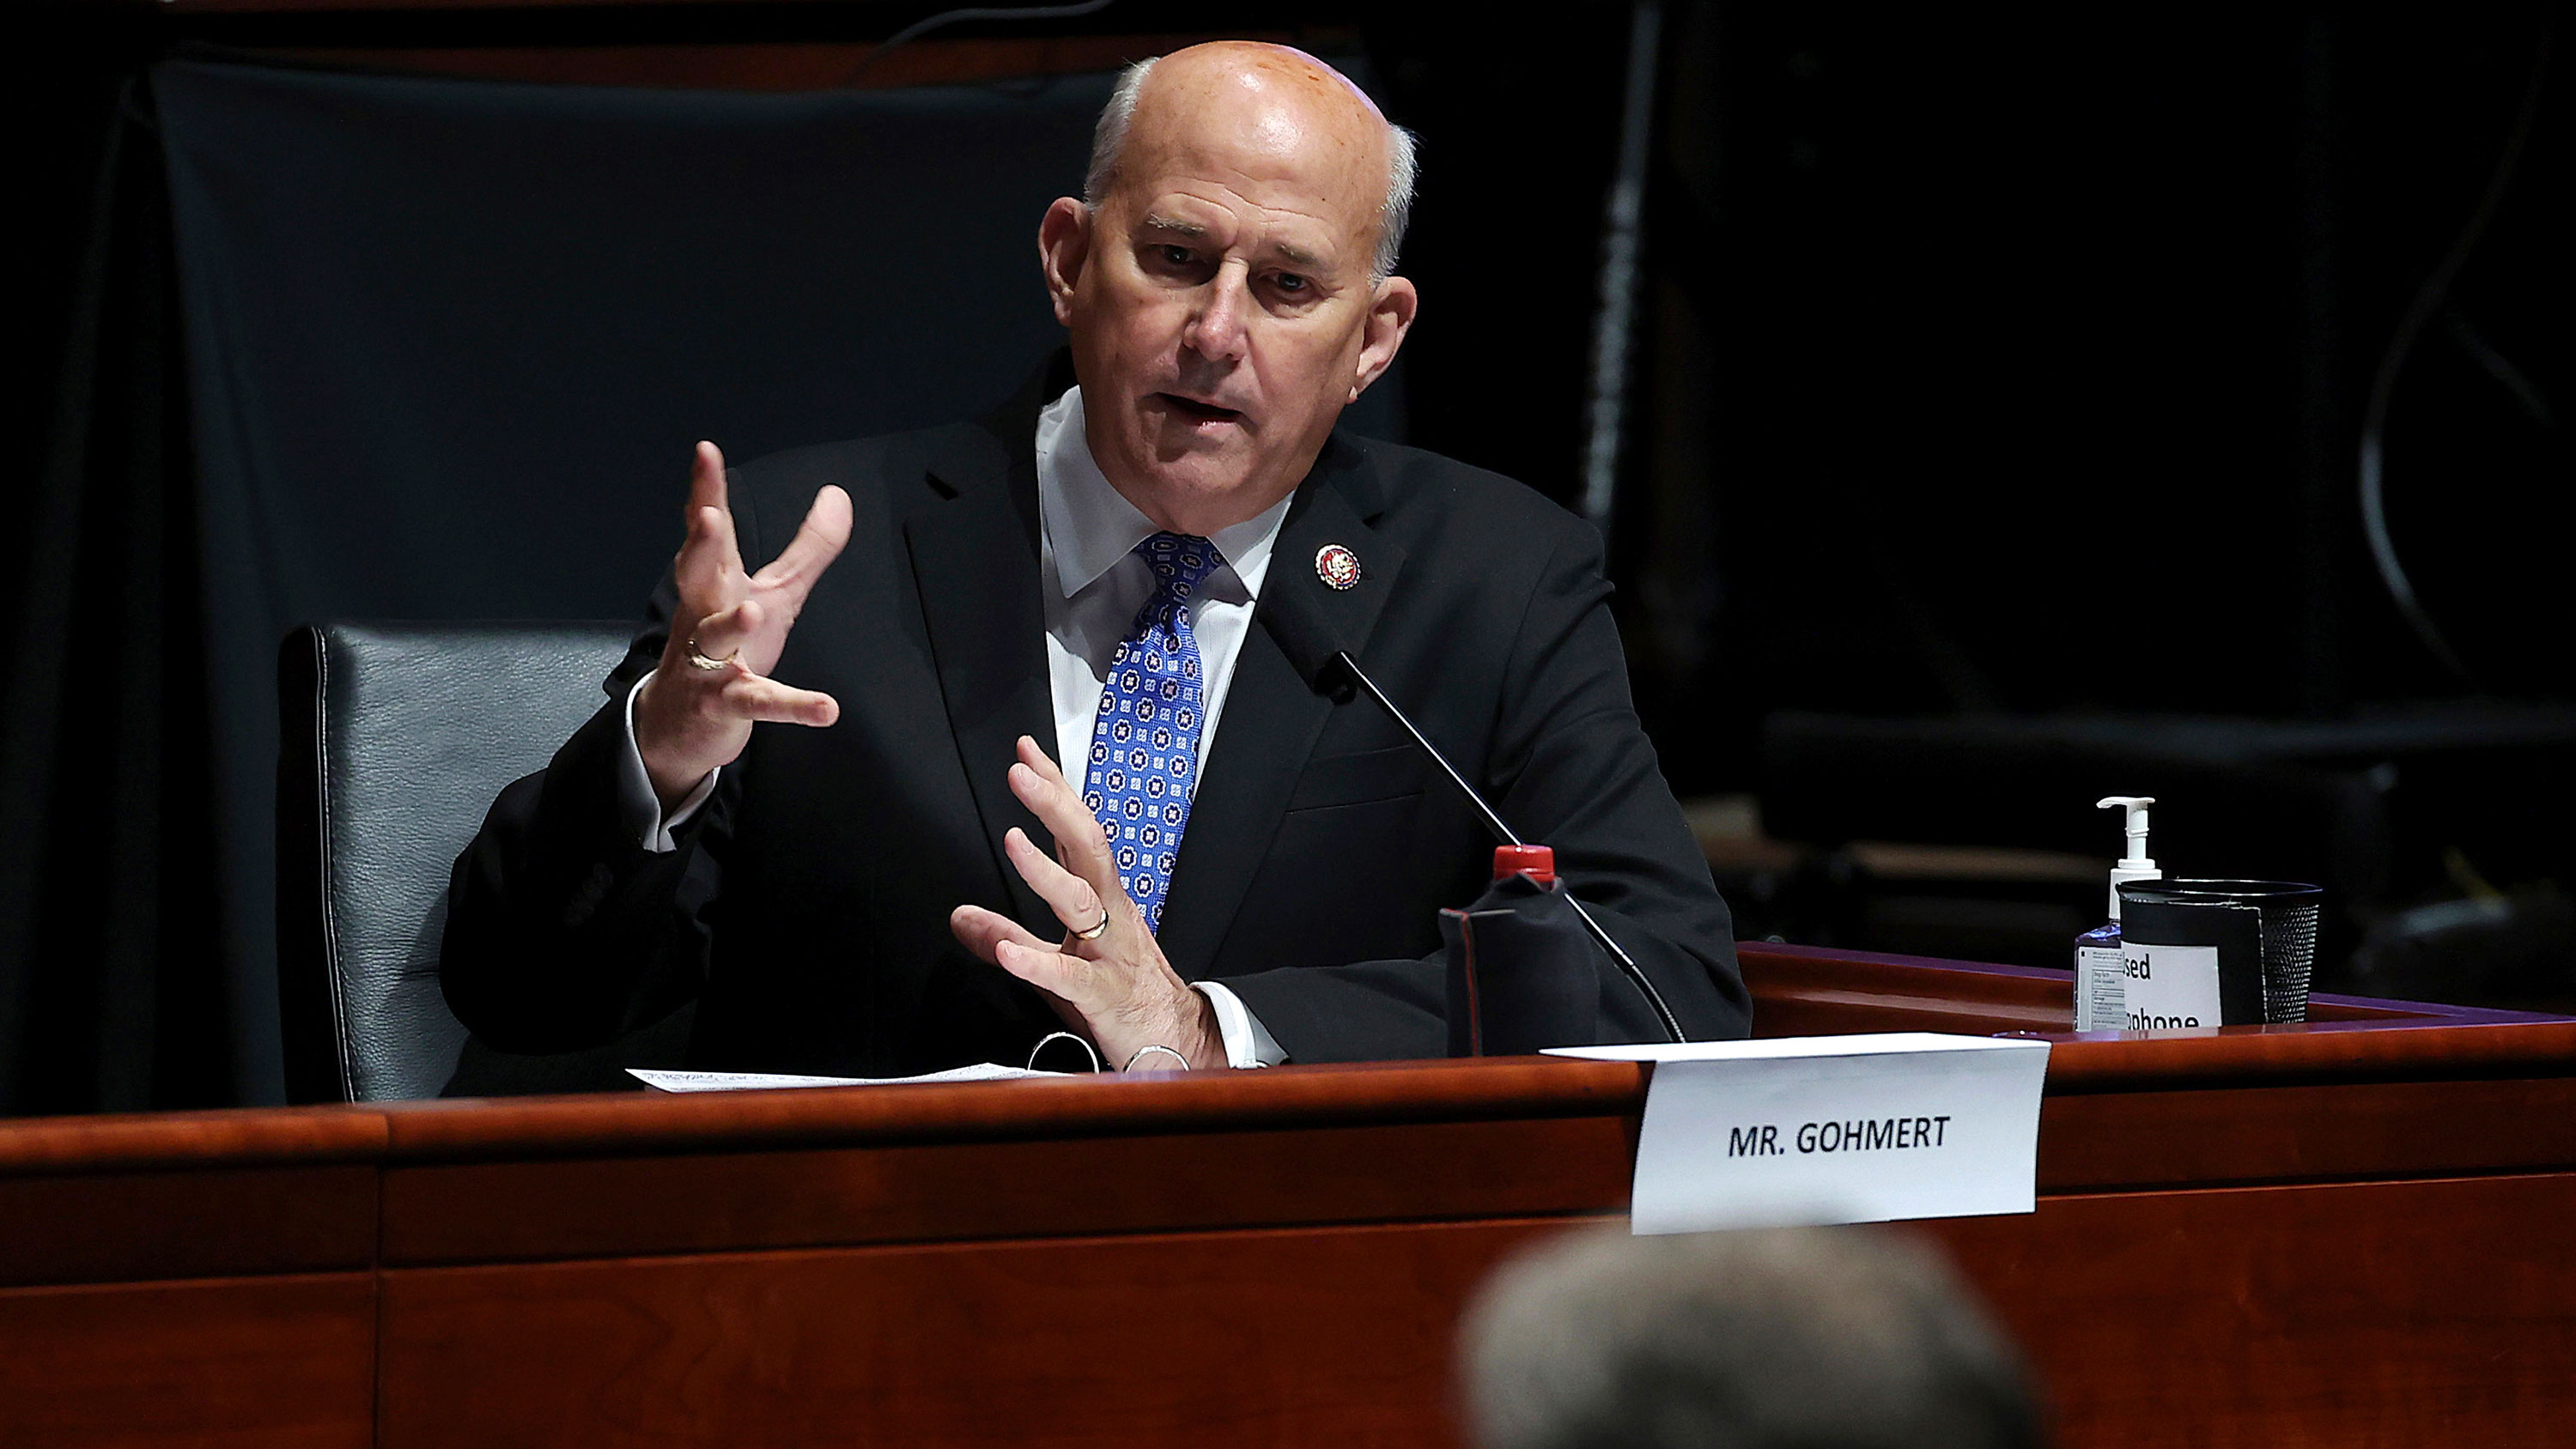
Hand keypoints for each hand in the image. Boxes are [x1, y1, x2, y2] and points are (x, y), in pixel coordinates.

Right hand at [634, 441, 853, 807]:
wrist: (677, 724)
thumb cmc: (727, 648)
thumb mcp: (774, 593)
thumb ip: (807, 547)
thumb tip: (838, 493)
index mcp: (716, 583)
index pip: (708, 531)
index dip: (705, 490)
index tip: (706, 451)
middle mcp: (704, 616)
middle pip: (698, 576)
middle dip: (702, 547)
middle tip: (709, 518)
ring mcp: (710, 662)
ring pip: (715, 638)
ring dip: (731, 623)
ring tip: (754, 609)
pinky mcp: (725, 705)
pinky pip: (758, 703)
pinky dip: (792, 706)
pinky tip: (826, 709)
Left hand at [948, 737, 1225, 1070]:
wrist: (1171, 1045)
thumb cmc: (1117, 995)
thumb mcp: (1055, 960)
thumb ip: (1008, 932)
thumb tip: (960, 916)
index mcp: (1100, 898)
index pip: (1075, 832)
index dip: (1054, 789)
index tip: (1027, 751)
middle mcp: (1109, 915)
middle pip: (1087, 848)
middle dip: (1054, 807)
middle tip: (1019, 774)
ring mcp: (1109, 953)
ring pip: (1081, 902)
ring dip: (1045, 870)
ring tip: (1012, 841)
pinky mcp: (1103, 996)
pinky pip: (1069, 977)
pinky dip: (1038, 963)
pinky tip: (1007, 952)